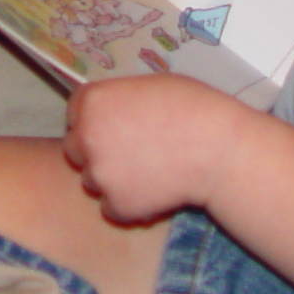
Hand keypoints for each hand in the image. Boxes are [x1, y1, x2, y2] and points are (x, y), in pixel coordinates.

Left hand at [61, 74, 252, 223]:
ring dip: (111, 179)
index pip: (74, 113)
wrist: (218, 149)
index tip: (115, 125)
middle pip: (75, 148)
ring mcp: (98, 174)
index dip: (95, 119)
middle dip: (96, 150)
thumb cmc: (193, 108)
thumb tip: (112, 110)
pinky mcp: (116, 205)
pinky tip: (152, 191)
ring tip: (147, 172)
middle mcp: (85, 137)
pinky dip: (127, 204)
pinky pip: (111, 207)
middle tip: (130, 151)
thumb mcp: (149, 86)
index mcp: (92, 102)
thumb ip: (120, 99)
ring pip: (91, 180)